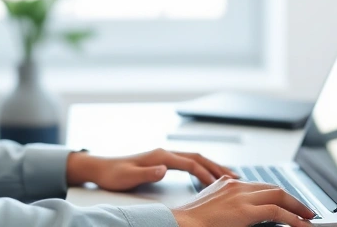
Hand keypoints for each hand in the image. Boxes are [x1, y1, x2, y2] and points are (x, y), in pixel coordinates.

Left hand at [66, 148, 237, 191]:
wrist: (100, 168)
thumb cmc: (112, 174)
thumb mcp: (127, 177)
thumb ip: (146, 173)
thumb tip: (163, 169)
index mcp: (160, 156)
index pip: (190, 163)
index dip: (206, 174)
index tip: (220, 184)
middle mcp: (164, 153)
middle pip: (198, 157)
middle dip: (218, 166)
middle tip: (236, 177)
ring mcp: (163, 156)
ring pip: (195, 158)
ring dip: (213, 166)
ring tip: (229, 176)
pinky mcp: (162, 161)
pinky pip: (188, 163)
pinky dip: (202, 167)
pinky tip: (207, 176)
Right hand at [172, 175, 314, 226]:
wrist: (180, 224)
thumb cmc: (192, 221)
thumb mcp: (213, 208)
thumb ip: (230, 206)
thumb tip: (245, 215)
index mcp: (227, 184)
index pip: (260, 186)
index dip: (278, 195)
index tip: (288, 203)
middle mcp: (236, 185)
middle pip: (273, 188)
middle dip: (292, 199)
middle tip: (305, 210)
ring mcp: (241, 196)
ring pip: (279, 196)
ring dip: (297, 207)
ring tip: (308, 217)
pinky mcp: (245, 210)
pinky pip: (276, 212)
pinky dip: (293, 218)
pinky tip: (301, 225)